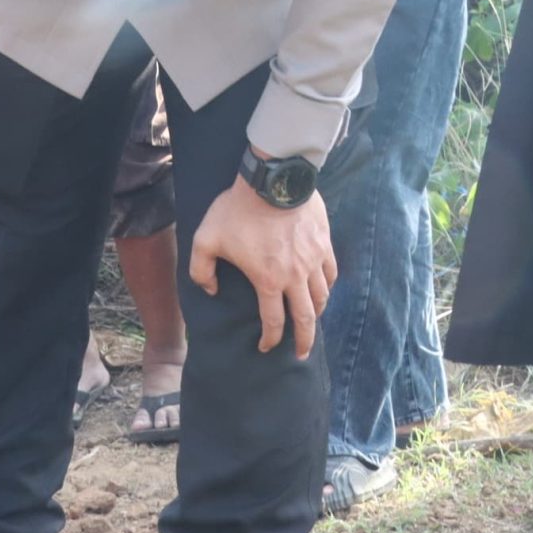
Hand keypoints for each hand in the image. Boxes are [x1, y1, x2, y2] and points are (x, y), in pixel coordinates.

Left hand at [189, 177, 336, 357]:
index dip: (270, 340)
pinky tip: (323, 288)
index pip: (274, 321)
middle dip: (305, 340)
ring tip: (311, 320)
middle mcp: (296, 276)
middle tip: (303, 353)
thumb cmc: (236, 210)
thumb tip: (210, 291)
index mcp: (268, 280)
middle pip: (307, 318)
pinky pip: (331, 272)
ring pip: (322, 296)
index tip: (266, 347)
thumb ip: (201, 271)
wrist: (272, 179)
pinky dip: (328, 285)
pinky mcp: (324, 242)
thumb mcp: (205, 240)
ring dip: (317, 313)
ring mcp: (314, 259)